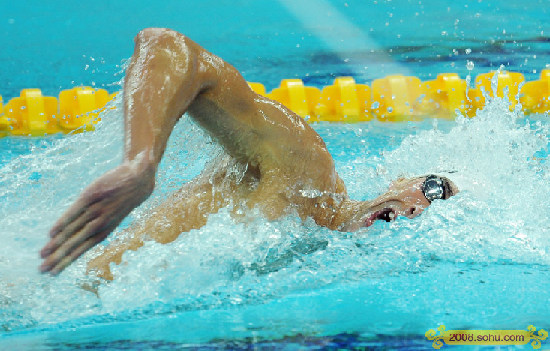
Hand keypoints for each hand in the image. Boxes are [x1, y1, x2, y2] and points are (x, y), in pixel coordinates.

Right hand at [40, 161, 154, 274]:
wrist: (138, 179)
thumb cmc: (122, 199)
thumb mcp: (114, 215)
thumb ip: (97, 224)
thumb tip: (77, 234)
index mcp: (106, 230)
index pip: (83, 249)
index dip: (68, 261)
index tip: (53, 273)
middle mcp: (100, 222)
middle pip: (75, 243)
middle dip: (58, 258)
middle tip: (42, 270)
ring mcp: (96, 209)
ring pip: (73, 230)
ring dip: (56, 244)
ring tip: (42, 255)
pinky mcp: (92, 195)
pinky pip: (74, 211)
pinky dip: (62, 223)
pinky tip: (51, 233)